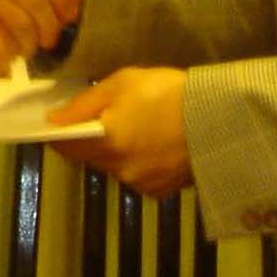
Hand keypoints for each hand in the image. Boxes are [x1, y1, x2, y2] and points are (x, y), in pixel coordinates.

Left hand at [48, 67, 190, 196]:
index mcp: (106, 143)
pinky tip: (154, 144)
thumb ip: (84, 104)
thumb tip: (54, 119)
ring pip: (113, 167)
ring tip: (137, 127)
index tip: (59, 122)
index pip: (65, 146)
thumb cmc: (168, 92)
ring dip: (115, 151)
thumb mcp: (123, 84)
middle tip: (108, 116)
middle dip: (91, 139)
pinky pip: (136, 177)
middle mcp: (119, 170)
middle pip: (89, 157)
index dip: (59, 134)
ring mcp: (140, 184)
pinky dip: (137, 162)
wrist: (222, 117)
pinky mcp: (160, 192)